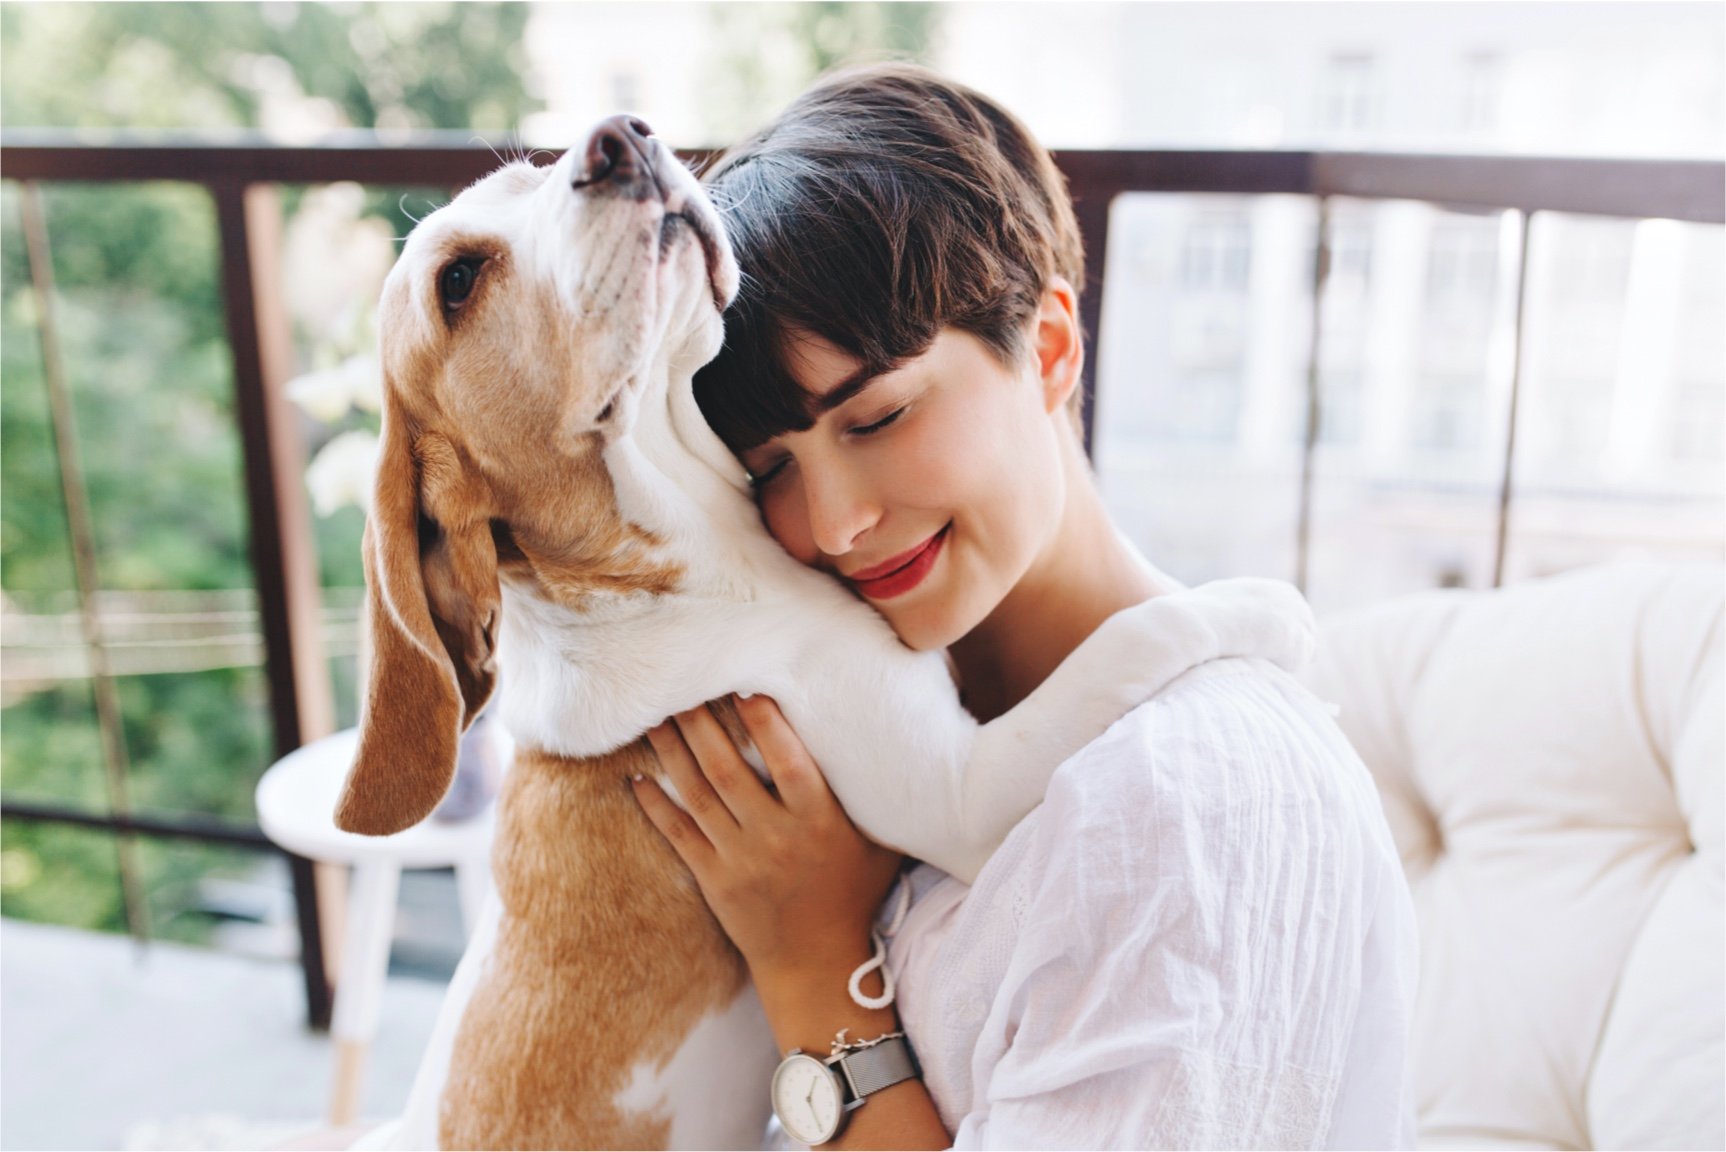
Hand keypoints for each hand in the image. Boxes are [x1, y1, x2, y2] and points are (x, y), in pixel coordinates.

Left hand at [632, 694, 903, 982]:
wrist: (817, 963)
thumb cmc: (854, 894)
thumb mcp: (881, 845)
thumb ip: (878, 800)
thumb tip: (898, 745)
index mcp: (820, 822)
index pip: (788, 763)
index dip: (766, 724)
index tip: (745, 686)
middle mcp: (776, 838)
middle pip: (728, 771)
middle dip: (701, 724)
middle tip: (681, 684)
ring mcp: (740, 859)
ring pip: (697, 795)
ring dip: (673, 752)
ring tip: (654, 715)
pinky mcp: (714, 880)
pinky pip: (678, 835)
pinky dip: (656, 805)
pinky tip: (637, 778)